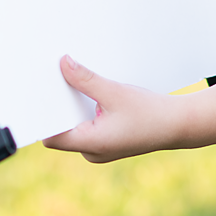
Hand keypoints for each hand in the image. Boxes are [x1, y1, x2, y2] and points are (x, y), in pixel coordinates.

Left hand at [41, 55, 183, 162]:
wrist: (178, 125)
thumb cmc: (150, 113)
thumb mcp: (115, 92)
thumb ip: (86, 79)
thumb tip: (63, 64)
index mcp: (90, 144)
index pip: (51, 135)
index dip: (42, 116)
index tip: (37, 94)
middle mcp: (90, 151)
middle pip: (61, 129)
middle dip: (59, 106)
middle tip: (54, 80)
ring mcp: (98, 149)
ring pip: (74, 127)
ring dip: (73, 107)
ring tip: (72, 83)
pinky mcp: (106, 142)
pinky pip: (87, 127)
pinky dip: (86, 111)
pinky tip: (91, 94)